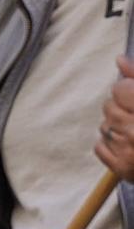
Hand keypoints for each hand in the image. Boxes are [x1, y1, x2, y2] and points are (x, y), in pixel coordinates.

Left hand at [96, 55, 133, 180]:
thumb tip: (119, 59)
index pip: (118, 89)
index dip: (127, 91)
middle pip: (108, 106)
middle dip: (121, 108)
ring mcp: (128, 151)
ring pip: (104, 126)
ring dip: (116, 127)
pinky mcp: (122, 169)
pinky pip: (100, 147)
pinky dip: (111, 145)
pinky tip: (129, 145)